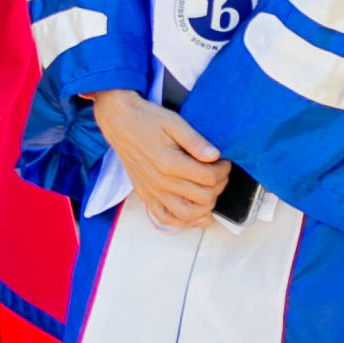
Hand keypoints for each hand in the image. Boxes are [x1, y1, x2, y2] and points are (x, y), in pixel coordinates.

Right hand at [92, 87, 230, 229]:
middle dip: (219, 187)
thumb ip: (196, 141)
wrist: (120, 122)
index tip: (224, 162)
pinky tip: (196, 216)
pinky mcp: (145, 196)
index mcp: (169, 162)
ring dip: (206, 208)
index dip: (223, 171)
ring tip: (211, 193)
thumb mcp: (175, 122)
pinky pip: (166, 218)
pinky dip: (184, 222)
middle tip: (220, 174)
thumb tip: (215, 155)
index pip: (209, 178)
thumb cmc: (147, 120)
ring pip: (187, 214)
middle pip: (203, 197)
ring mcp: (152, 192)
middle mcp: (160, 182)